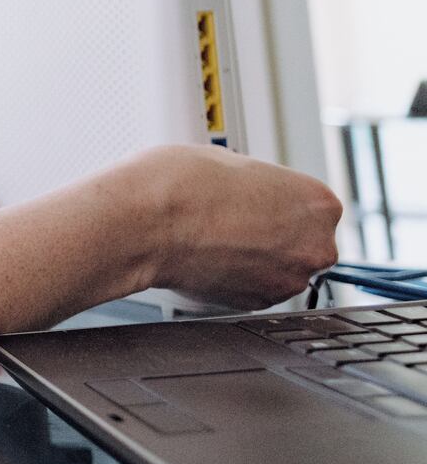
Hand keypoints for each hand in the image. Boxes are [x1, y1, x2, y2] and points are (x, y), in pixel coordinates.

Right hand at [121, 144, 341, 307]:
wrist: (145, 223)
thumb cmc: (180, 185)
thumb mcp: (232, 161)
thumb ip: (262, 185)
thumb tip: (257, 197)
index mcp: (318, 203)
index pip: (313, 206)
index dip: (281, 201)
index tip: (258, 200)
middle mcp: (315, 246)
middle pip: (304, 240)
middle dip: (276, 232)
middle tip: (236, 217)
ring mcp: (288, 280)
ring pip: (281, 266)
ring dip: (258, 256)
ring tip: (217, 235)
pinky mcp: (258, 303)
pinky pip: (257, 286)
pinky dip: (239, 275)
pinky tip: (210, 254)